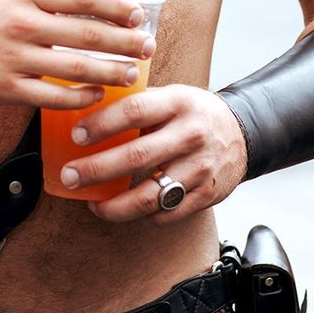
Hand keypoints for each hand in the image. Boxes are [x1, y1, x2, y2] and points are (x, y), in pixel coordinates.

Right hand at [0, 0, 155, 108]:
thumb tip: (100, 7)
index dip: (116, 6)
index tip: (137, 15)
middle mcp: (22, 23)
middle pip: (88, 33)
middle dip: (125, 42)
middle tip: (148, 47)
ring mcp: (15, 57)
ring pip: (77, 67)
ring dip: (111, 71)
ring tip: (132, 73)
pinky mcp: (8, 88)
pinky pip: (54, 96)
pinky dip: (80, 97)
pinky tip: (97, 94)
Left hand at [59, 85, 248, 220]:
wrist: (243, 133)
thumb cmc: (193, 113)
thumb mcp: (171, 95)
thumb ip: (137, 101)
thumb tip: (85, 106)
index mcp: (179, 103)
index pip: (134, 111)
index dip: (102, 124)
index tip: (76, 136)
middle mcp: (191, 135)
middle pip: (137, 157)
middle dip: (96, 170)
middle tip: (70, 176)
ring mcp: (200, 168)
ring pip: (150, 196)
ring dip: (114, 205)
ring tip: (92, 203)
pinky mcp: (206, 196)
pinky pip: (166, 214)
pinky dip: (140, 216)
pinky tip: (122, 210)